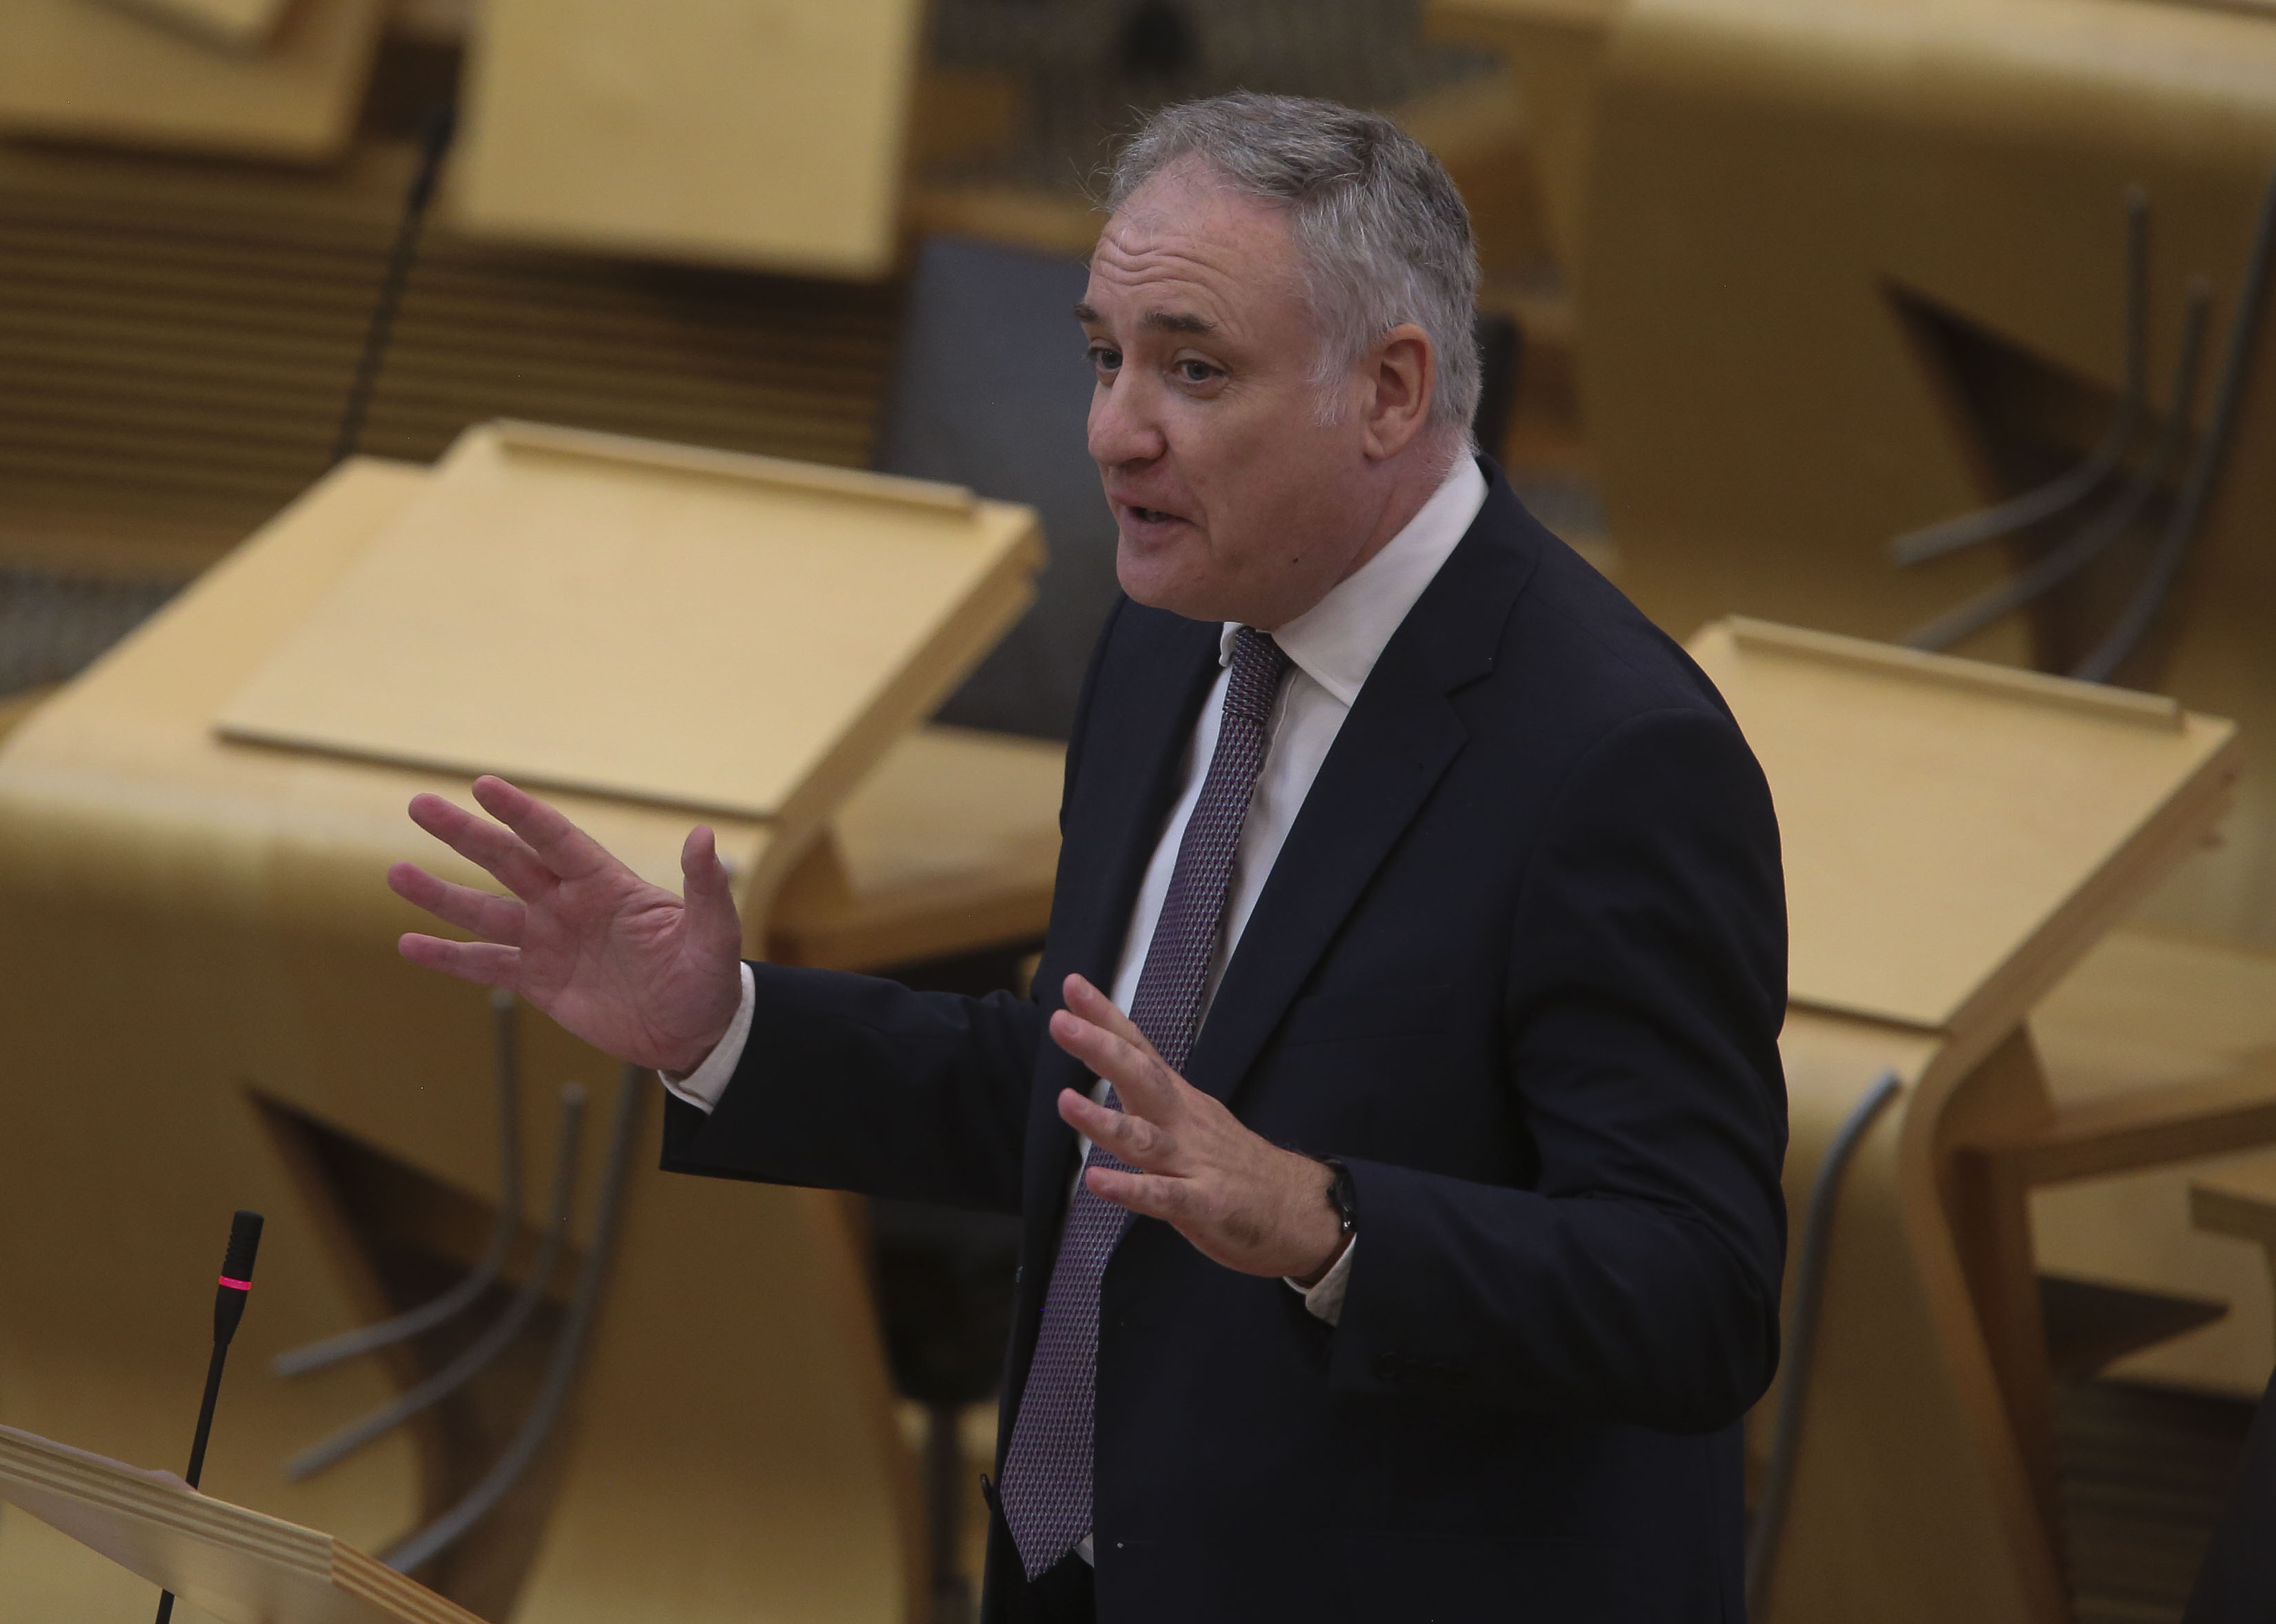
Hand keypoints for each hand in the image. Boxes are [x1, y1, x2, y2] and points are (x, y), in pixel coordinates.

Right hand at [390, 775, 744, 1074]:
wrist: (695, 1033)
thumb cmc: (709, 978)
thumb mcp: (712, 934)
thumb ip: (705, 887)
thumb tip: (704, 835)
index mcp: (607, 884)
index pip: (555, 839)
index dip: (520, 813)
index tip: (483, 785)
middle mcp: (570, 904)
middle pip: (508, 861)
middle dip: (464, 834)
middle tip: (418, 804)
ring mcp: (550, 941)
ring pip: (485, 912)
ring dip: (440, 894)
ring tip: (395, 872)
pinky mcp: (540, 982)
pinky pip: (485, 965)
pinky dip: (447, 957)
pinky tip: (408, 944)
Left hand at [1050, 974, 1347, 1282]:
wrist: (1302, 1209)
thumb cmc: (1236, 1166)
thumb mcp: (1193, 1119)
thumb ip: (1153, 1095)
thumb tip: (1115, 1065)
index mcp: (1179, 1100)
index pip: (1139, 1049)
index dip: (1106, 1018)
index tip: (1072, 985)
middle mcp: (1184, 1122)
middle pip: (1141, 1078)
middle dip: (1101, 1049)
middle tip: (1061, 1022)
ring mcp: (1193, 1162)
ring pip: (1145, 1138)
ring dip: (1104, 1121)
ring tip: (1065, 1101)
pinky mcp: (1204, 1204)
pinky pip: (1162, 1196)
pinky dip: (1129, 1188)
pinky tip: (1096, 1181)